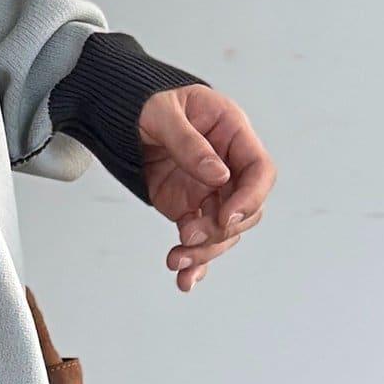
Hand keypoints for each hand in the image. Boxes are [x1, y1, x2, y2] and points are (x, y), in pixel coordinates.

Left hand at [137, 83, 275, 292]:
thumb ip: (189, 143)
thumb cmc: (147, 102)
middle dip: (220, 230)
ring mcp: (211, 191)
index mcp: (232, 133)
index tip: (226, 217)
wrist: (123, 115)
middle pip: (245, 210)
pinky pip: (200, 239)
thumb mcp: (162, 113)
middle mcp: (229, 167)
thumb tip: (219, 176)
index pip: (260, 171)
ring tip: (176, 262)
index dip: (250, 198)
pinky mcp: (190, 208)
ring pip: (223, 232)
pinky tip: (185, 281)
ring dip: (204, 252)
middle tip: (187, 235)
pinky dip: (195, 262)